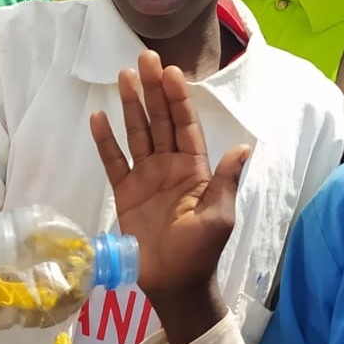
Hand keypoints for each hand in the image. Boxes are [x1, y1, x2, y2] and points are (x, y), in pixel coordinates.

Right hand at [90, 50, 248, 304]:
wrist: (173, 284)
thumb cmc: (200, 252)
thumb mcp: (219, 217)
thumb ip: (225, 180)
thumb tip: (245, 147)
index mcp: (195, 169)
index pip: (185, 126)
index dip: (178, 99)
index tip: (170, 72)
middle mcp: (170, 166)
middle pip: (160, 121)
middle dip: (153, 90)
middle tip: (144, 59)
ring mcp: (146, 178)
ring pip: (137, 134)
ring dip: (131, 106)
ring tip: (122, 76)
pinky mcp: (125, 193)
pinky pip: (114, 161)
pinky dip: (105, 141)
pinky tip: (98, 117)